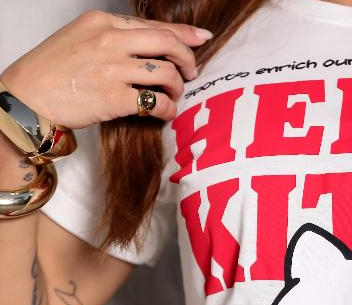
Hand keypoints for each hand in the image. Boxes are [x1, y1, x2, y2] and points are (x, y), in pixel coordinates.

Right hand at [0, 10, 212, 126]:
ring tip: (174, 95)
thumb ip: (116, 38)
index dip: (183, 34)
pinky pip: (157, 102)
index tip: (201, 38)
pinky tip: (166, 113)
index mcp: (104, 22)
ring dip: (178, 87)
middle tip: (192, 73)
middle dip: (188, 59)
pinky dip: (168, 109)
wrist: (28, 97)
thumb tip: (152, 45)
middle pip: (168, 44)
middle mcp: (111, 41)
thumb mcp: (83, 38)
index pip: (154, 25)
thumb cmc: (54, 71)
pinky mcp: (115, 98)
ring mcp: (114, 69)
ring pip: (167, 73)